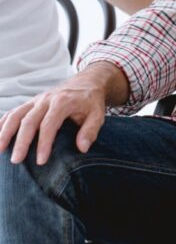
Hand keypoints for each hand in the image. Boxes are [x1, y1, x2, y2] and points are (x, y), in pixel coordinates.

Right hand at [0, 64, 117, 165]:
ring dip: (5, 132)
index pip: (49, 125)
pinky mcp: (31, 102)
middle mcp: (46, 99)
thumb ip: (90, 130)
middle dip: (21, 142)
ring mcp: (36, 100)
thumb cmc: (91, 102)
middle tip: (16, 160)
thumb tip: (82, 148)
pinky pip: (13, 111)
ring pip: (16, 115)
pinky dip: (2, 122)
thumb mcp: (99, 114)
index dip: (43, 143)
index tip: (40, 161)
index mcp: (63, 102)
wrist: (86, 82)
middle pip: (28, 121)